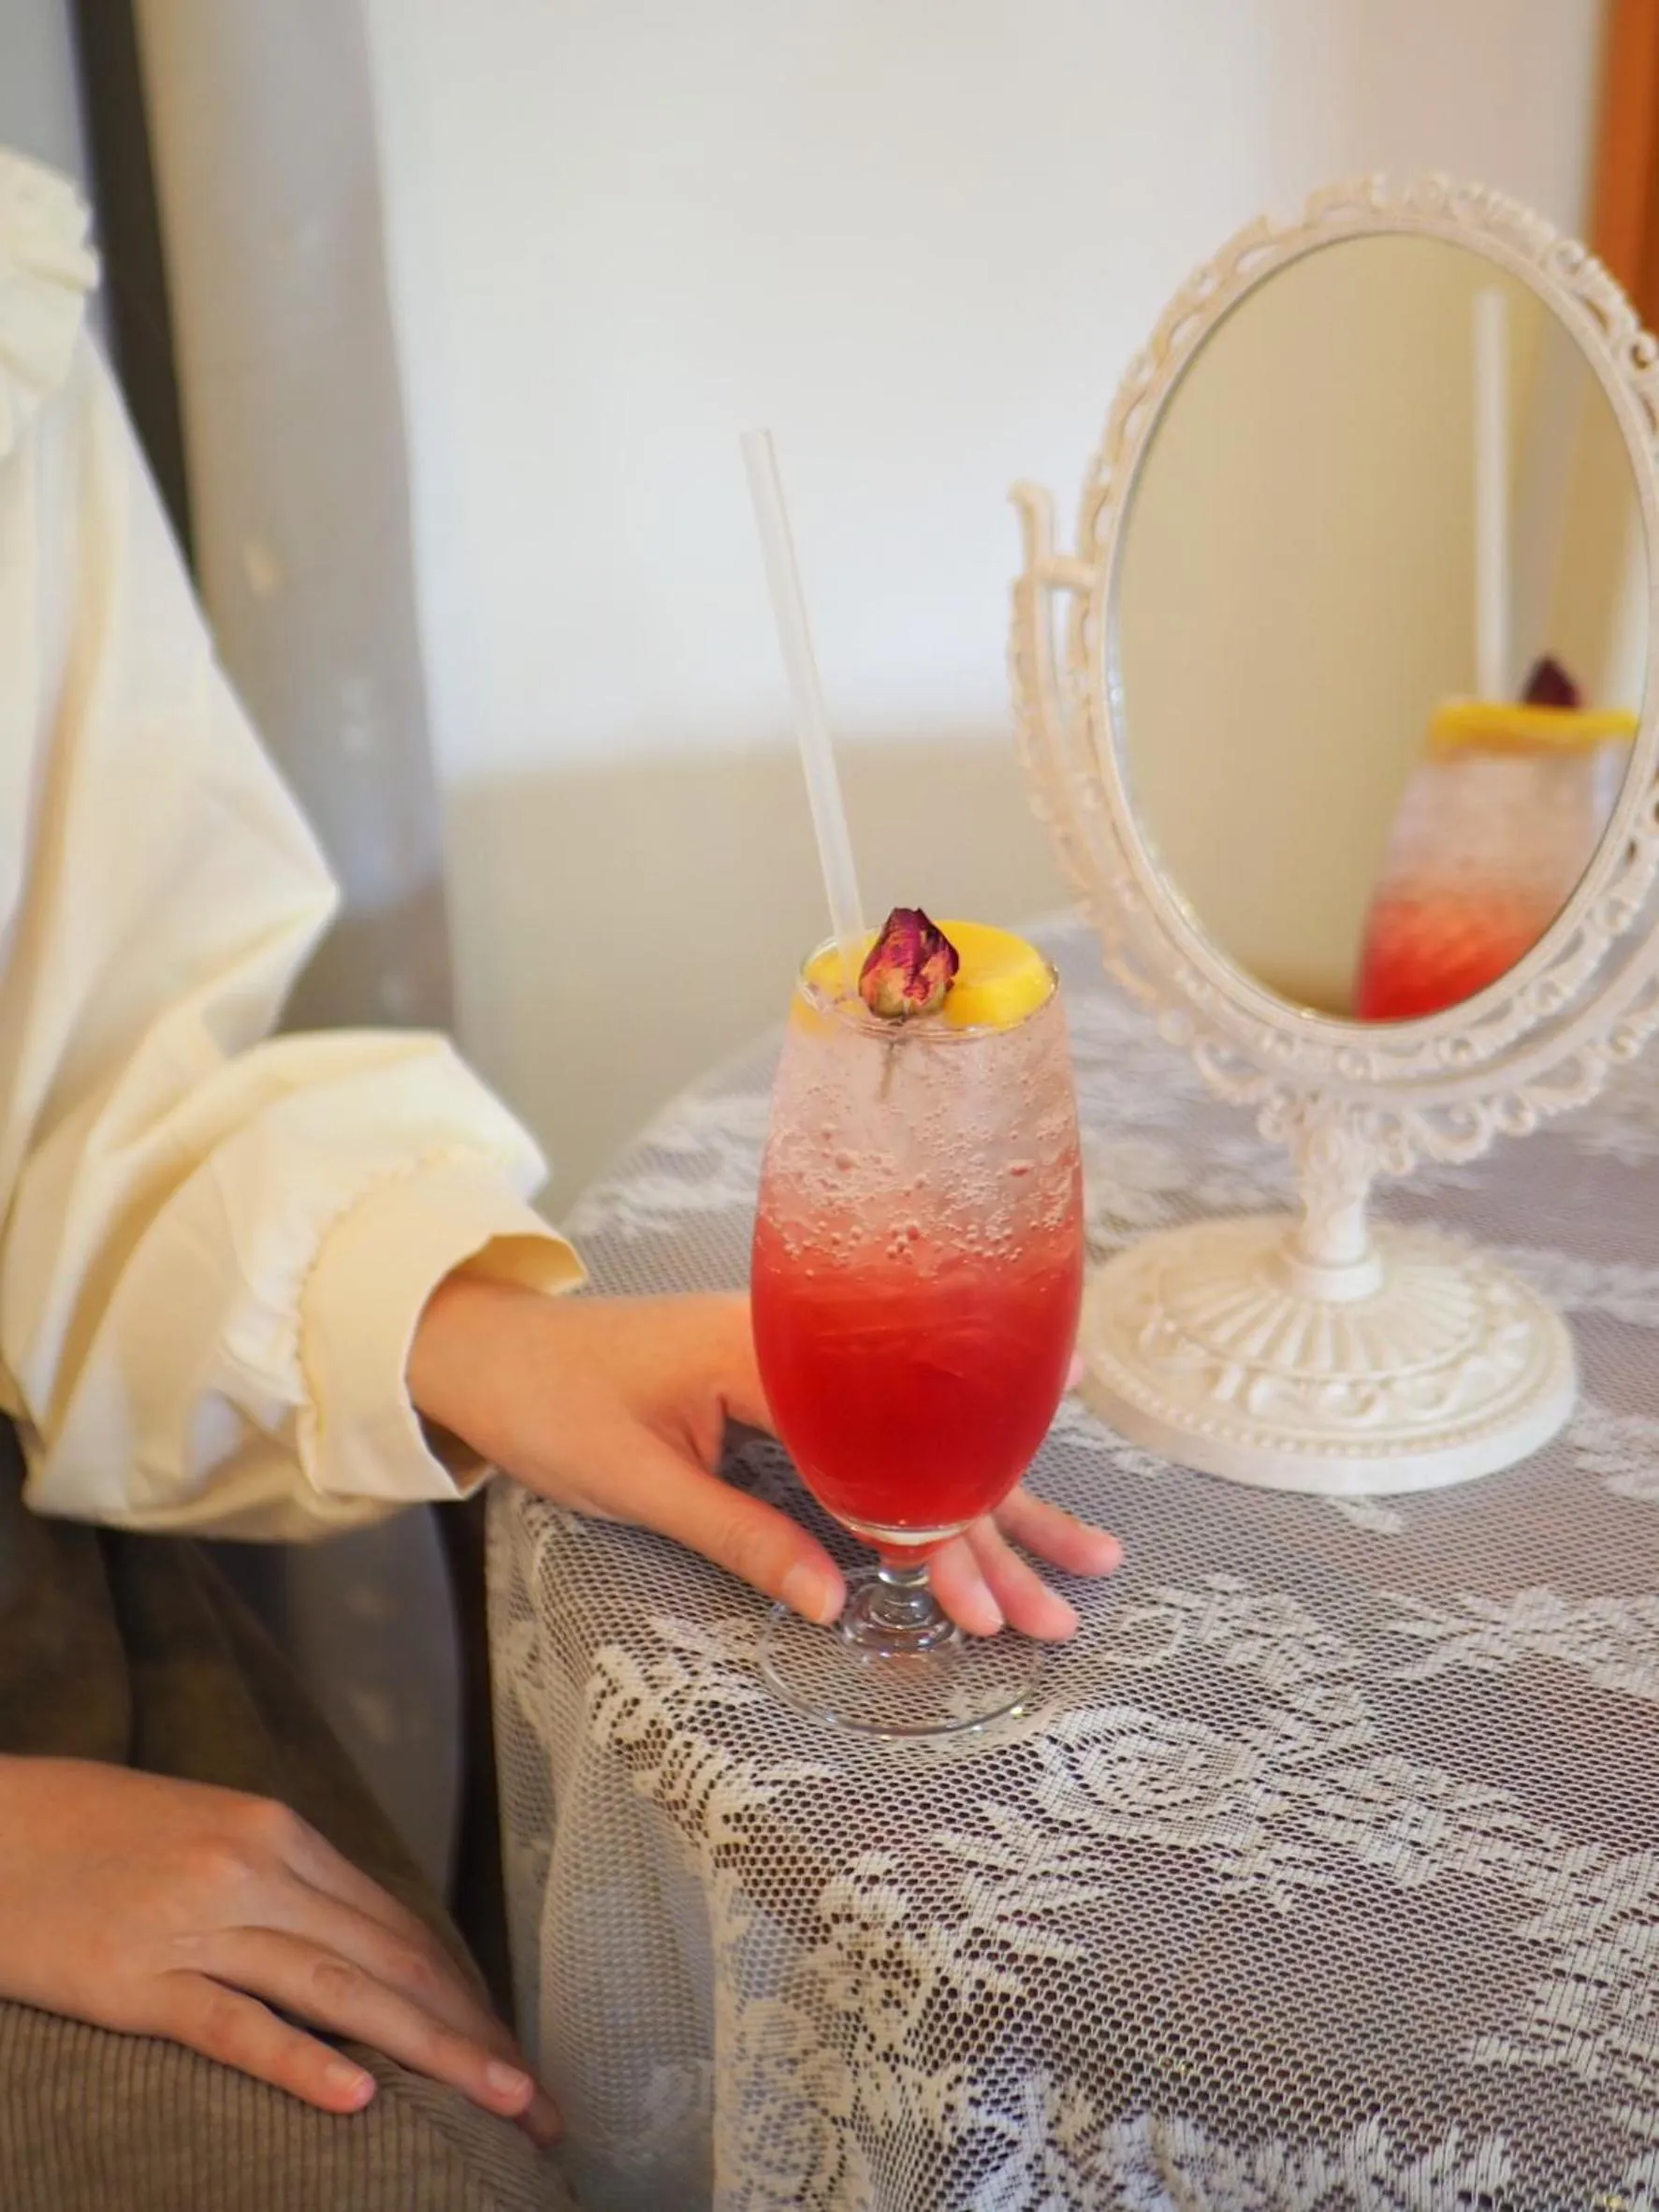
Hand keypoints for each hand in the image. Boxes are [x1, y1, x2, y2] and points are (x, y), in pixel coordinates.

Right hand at [0, 1758, 558, 2142]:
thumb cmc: (98, 1836)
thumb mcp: (209, 1838)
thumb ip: (287, 1886)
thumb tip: (362, 1951)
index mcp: (281, 1832)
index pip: (398, 1926)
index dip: (464, 1994)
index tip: (512, 2052)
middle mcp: (256, 1867)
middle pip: (389, 1960)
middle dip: (471, 2034)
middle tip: (535, 2103)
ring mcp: (199, 1922)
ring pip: (338, 1991)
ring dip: (429, 2051)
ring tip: (496, 2100)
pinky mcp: (137, 1979)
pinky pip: (233, 2024)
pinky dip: (300, 2061)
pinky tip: (358, 2098)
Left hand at [409, 1284, 1121, 1637]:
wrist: (493, 1350)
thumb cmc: (552, 1406)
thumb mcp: (639, 1482)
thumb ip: (741, 1536)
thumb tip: (836, 1603)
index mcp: (768, 1354)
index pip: (885, 1454)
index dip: (939, 1536)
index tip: (983, 1606)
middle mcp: (807, 1345)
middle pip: (923, 1446)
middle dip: (998, 1530)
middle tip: (1068, 1602)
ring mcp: (808, 1360)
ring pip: (918, 1439)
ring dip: (994, 1505)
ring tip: (1081, 1556)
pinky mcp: (796, 1381)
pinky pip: (886, 1430)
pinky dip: (944, 1474)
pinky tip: (1011, 1479)